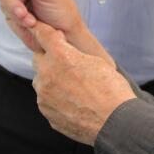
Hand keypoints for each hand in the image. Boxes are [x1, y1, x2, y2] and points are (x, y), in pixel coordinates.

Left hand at [29, 23, 135, 144]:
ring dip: (52, 80)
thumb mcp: (96, 61)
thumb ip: (75, 54)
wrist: (115, 123)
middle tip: (67, 65)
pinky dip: (56, 99)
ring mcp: (44, 96)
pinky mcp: (47, 113)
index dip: (45, 31)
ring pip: (41, 82)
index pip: (42, 35)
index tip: (48, 33)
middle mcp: (47, 75)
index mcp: (60, 56)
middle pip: (38, 59)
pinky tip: (74, 102)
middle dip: (49, 58)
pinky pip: (47, 100)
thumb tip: (67, 52)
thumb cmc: (111, 90)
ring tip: (75, 88)